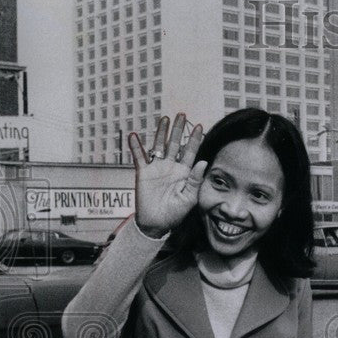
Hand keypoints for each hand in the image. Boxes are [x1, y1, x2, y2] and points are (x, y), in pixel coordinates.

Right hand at [127, 113, 206, 237]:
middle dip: (179, 130)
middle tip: (182, 114)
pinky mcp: (143, 173)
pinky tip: (134, 135)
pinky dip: (136, 147)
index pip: (191, 152)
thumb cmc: (175, 213)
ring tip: (165, 119)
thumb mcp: (189, 198)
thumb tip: (203, 162)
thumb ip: (195, 180)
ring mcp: (157, 168)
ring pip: (159, 146)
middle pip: (175, 144)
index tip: (199, 126)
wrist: (157, 223)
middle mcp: (171, 167)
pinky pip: (139, 157)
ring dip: (161, 133)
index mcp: (184, 173)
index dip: (194, 140)